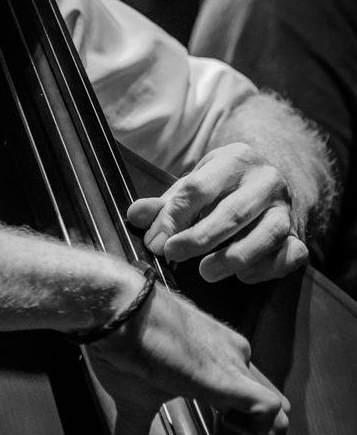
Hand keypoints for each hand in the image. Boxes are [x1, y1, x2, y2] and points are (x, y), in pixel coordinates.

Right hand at [86, 280, 289, 434]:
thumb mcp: (130, 404)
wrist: (114, 308)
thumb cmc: (120, 343)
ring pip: (273, 416)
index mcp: (214, 363)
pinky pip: (268, 414)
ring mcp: (234, 364)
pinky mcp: (228, 376)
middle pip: (264, 415)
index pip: (245, 410)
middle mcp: (233, 359)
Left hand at [126, 142, 307, 283]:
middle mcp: (266, 181)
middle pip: (232, 213)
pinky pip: (290, 256)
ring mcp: (286, 209)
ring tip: (205, 272)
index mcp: (235, 160)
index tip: (157, 240)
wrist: (270, 181)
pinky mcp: (299, 235)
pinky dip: (266, 268)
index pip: (199, 188)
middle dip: (199, 239)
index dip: (174, 217)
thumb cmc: (224, 187)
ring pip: (266, 235)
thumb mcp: (194, 184)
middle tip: (172, 255)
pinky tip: (243, 274)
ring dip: (233, 258)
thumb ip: (165, 204)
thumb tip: (134, 216)